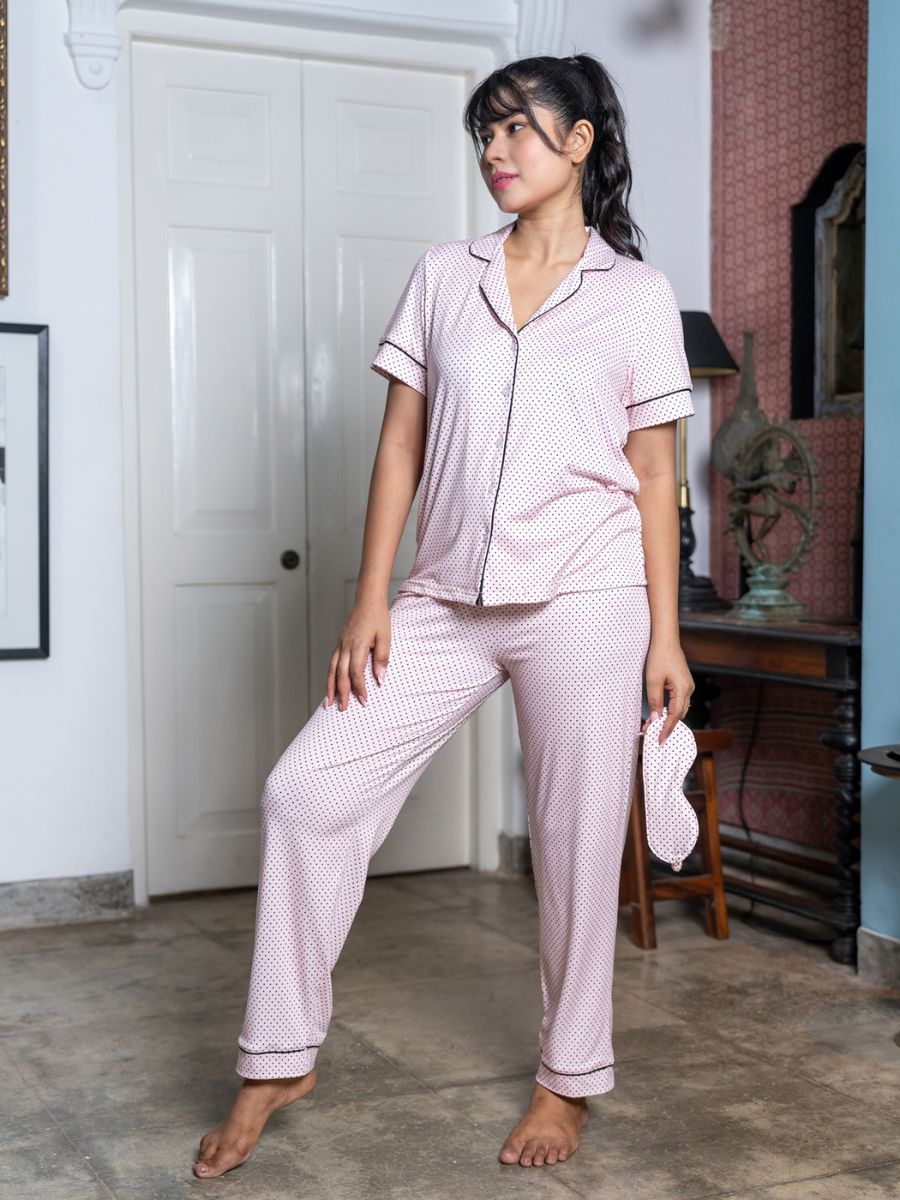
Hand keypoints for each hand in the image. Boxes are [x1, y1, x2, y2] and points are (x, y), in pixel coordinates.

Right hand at [324, 595, 391, 711]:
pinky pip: (331, 663)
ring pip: (331, 670)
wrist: (367, 600)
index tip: (364, 700)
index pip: (356, 672)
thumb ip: (382, 658)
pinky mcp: (339, 643)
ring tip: (328, 703)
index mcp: (358, 645)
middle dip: (342, 693)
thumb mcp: (385, 637)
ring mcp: (340, 644)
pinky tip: (330, 684)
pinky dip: (329, 676)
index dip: (359, 688)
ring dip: (330, 687)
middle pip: (340, 674)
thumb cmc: (378, 617)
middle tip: (343, 709)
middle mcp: (345, 646)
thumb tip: (380, 679)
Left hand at [639, 639, 694, 744]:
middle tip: (651, 734)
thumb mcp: (653, 681)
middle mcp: (689, 689)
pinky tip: (661, 713)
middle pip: (679, 714)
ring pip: (679, 708)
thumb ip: (655, 701)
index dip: (666, 729)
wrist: (666, 640)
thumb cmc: (659, 657)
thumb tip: (655, 719)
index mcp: (683, 689)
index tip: (659, 740)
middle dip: (666, 726)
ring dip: (668, 718)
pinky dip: (670, 709)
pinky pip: (679, 701)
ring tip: (653, 726)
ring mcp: (688, 686)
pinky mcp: (684, 683)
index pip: (675, 716)